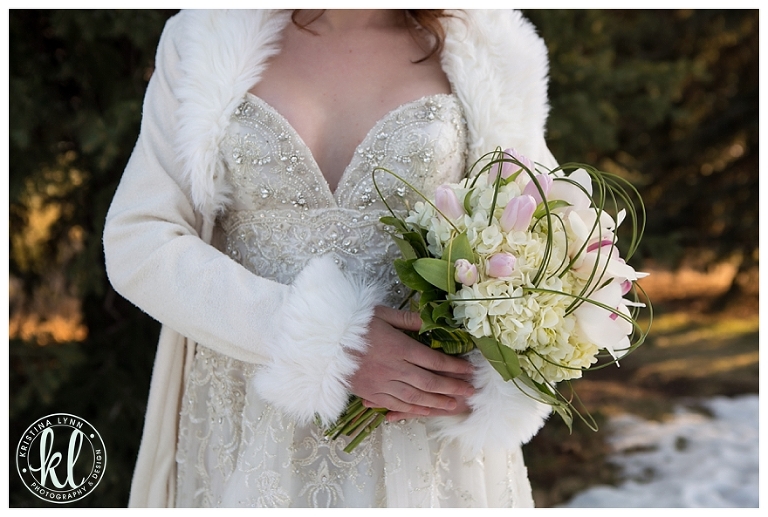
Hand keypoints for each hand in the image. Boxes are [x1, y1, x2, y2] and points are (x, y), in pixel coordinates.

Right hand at [349, 306, 474, 419]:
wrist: (321, 345)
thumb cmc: (351, 325)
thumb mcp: (380, 314)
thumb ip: (407, 320)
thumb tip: (429, 321)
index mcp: (398, 347)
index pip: (433, 360)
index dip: (454, 366)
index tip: (469, 369)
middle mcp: (393, 369)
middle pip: (429, 382)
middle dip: (452, 388)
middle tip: (470, 391)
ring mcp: (381, 384)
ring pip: (416, 398)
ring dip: (438, 403)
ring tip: (455, 405)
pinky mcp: (371, 394)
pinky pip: (397, 405)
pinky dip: (414, 410)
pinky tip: (426, 411)